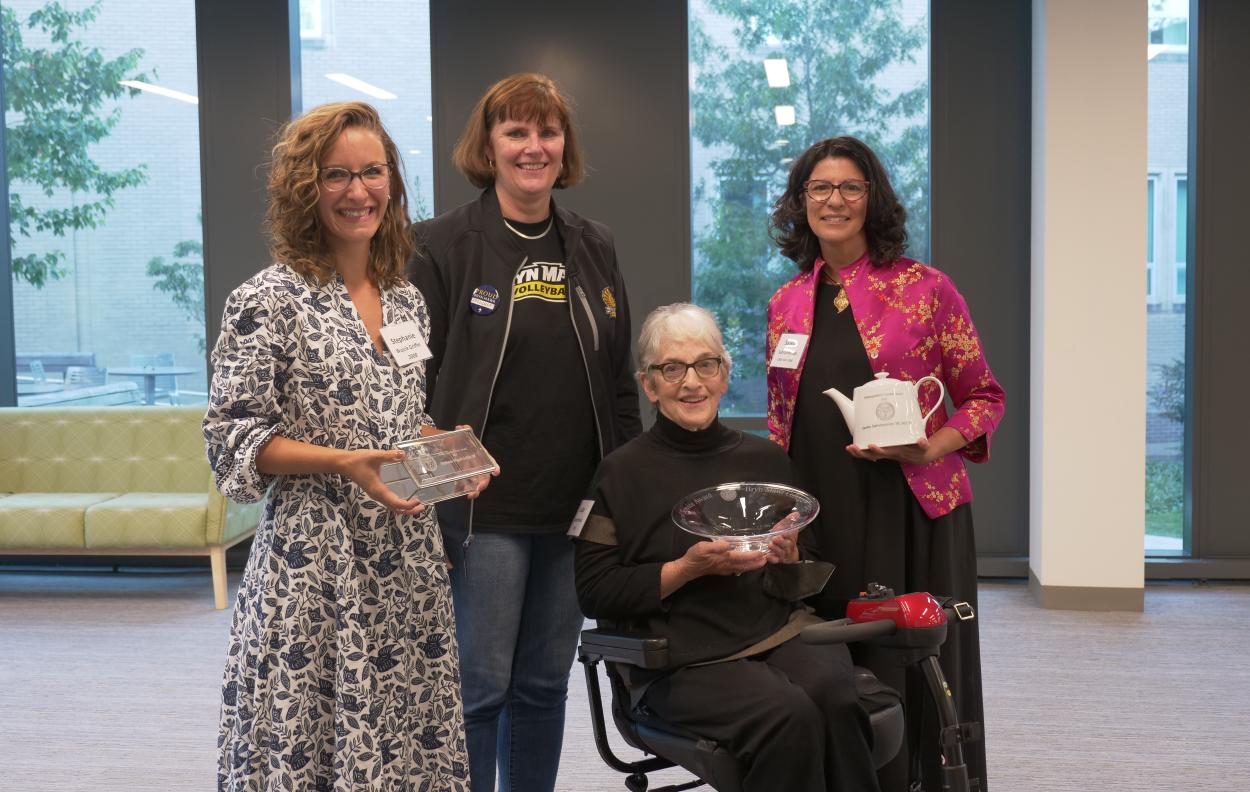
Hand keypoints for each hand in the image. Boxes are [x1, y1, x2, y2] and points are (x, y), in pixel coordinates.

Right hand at [339, 449, 425, 514]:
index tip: (418, 501)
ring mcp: (376, 495)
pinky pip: (389, 502)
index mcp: (378, 489)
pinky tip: (406, 498)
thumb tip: (403, 454)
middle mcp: (378, 495)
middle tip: (422, 506)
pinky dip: (399, 504)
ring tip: (417, 504)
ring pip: (392, 507)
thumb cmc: (358, 460)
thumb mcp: (375, 456)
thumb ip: (389, 455)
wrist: (344, 464)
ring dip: (405, 508)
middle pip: (395, 509)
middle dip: (409, 510)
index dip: (407, 505)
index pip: (396, 503)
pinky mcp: (375, 492)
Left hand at [454, 424, 498, 499]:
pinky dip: (464, 490)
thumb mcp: (459, 435)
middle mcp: (477, 465)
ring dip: (475, 490)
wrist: (447, 446)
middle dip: (483, 483)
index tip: (496, 472)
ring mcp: (470, 472)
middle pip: (484, 476)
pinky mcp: (462, 477)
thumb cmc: (458, 441)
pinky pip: (466, 485)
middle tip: (479, 488)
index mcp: (480, 455)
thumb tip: (463, 427)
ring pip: (476, 483)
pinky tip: (461, 493)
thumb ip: (463, 432)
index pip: (489, 461)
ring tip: (471, 495)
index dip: (494, 466)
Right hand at [678, 539, 769, 578]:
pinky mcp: (722, 570)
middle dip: (756, 563)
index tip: (762, 552)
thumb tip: (728, 545)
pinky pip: (737, 569)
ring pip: (742, 568)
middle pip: (745, 565)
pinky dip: (744, 568)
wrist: (688, 569)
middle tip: (767, 560)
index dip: (753, 555)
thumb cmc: (695, 556)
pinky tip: (746, 565)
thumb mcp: (704, 547)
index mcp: (724, 558)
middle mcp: (727, 566)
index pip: (742, 557)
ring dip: (752, 566)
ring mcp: (725, 569)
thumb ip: (717, 546)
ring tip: (760, 563)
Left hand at [765, 513, 800, 563]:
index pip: (791, 535)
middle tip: (775, 538)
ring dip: (775, 549)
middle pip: (787, 545)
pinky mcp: (778, 560)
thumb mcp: (787, 529)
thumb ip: (789, 521)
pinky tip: (767, 556)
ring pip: (781, 553)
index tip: (783, 532)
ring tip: (770, 545)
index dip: (788, 533)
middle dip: (781, 542)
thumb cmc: (786, 539)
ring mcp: (783, 554)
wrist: (790, 554)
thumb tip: (796, 513)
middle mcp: (788, 546)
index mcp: (792, 538)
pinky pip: (775, 561)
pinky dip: (772, 559)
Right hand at [846, 426, 967, 465]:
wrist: (925, 451)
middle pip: (877, 456)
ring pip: (895, 453)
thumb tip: (879, 389)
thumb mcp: (895, 431)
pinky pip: (921, 447)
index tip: (850, 447)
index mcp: (886, 448)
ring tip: (874, 445)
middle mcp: (893, 452)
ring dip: (884, 451)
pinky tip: (920, 439)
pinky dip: (921, 443)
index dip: (859, 451)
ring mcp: (905, 452)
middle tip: (859, 447)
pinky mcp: (921, 449)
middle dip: (866, 452)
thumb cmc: (906, 440)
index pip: (869, 453)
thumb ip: (887, 416)